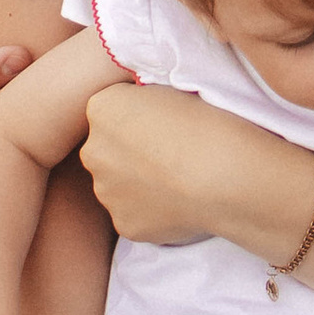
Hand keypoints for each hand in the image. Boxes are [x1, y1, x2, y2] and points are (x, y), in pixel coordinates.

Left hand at [79, 84, 251, 247]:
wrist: (219, 173)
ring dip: (138, 185)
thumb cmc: (202, 123)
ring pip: (118, 186)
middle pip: (107, 151)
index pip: (110, 111)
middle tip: (168, 156)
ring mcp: (106, 192)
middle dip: (128, 154)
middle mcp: (94, 151)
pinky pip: (135, 215)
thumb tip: (143, 120)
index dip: (137, 119)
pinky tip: (179, 204)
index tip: (162, 125)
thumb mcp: (166, 90)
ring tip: (177, 182)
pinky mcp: (124, 224)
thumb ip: (142, 104)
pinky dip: (152, 212)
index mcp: (102, 109)